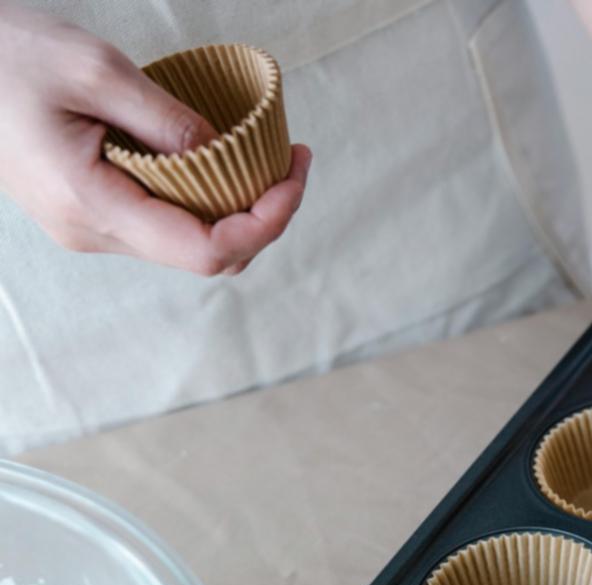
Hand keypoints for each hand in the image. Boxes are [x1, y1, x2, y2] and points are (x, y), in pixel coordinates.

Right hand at [0, 3, 309, 275]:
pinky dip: (205, 197)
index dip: (267, 222)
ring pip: (189, 243)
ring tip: (266, 156)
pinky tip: (221, 159)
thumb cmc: (5, 55)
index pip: (207, 251)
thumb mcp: (95, 69)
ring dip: (237, 207)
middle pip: (208, 254)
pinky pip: (165, 221)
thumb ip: (167, 119)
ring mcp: (90, 227)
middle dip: (263, 215)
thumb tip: (229, 154)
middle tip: (293, 159)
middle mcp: (93, 232)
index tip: (294, 174)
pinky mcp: (90, 211)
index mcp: (92, 205)